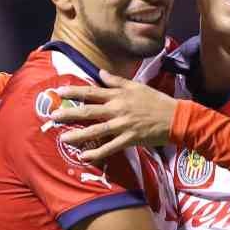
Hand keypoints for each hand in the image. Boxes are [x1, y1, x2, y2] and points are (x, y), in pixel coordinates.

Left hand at [53, 70, 177, 161]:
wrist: (176, 118)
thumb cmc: (155, 101)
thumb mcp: (136, 86)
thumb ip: (116, 81)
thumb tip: (100, 73)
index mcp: (118, 96)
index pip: (92, 92)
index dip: (74, 92)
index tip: (59, 91)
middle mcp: (117, 110)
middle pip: (89, 111)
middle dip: (70, 114)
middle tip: (53, 116)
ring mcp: (122, 126)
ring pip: (96, 131)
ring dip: (78, 135)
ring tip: (63, 138)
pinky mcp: (129, 139)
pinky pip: (109, 147)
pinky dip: (96, 153)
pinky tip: (84, 156)